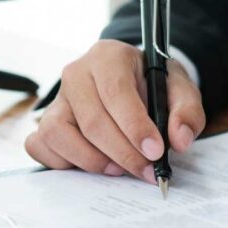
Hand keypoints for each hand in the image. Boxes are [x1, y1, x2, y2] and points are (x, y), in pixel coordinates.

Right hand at [25, 40, 205, 182]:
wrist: (131, 81)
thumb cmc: (152, 84)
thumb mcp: (179, 89)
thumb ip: (187, 111)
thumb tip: (180, 140)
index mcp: (108, 56)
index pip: (115, 92)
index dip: (135, 126)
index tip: (156, 151)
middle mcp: (76, 74)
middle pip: (92, 121)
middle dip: (122, 153)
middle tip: (147, 171)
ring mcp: (57, 99)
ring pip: (59, 134)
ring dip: (91, 160)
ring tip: (119, 168)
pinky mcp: (46, 121)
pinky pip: (39, 145)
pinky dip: (61, 162)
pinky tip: (92, 164)